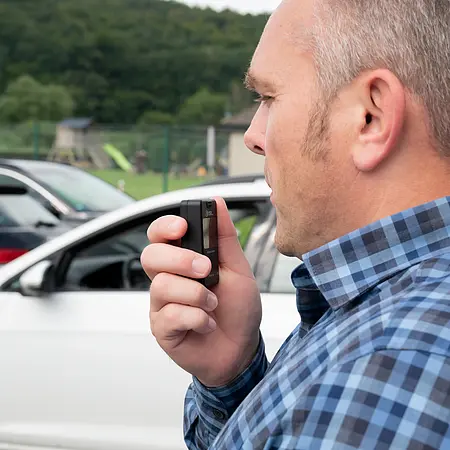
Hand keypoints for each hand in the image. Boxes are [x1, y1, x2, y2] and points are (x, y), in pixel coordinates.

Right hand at [141, 197, 261, 386]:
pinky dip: (197, 318)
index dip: (164, 227)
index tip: (182, 228)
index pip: (159, 235)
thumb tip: (217, 202)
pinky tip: (207, 323)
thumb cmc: (238, 309)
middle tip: (206, 270)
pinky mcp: (162, 328)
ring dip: (196, 294)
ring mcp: (162, 304)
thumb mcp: (238, 268)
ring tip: (212, 304)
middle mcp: (168, 278)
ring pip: (162, 285)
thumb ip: (225, 237)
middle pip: (151, 256)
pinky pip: (170, 315)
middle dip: (180, 260)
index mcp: (183, 260)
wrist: (242, 349)